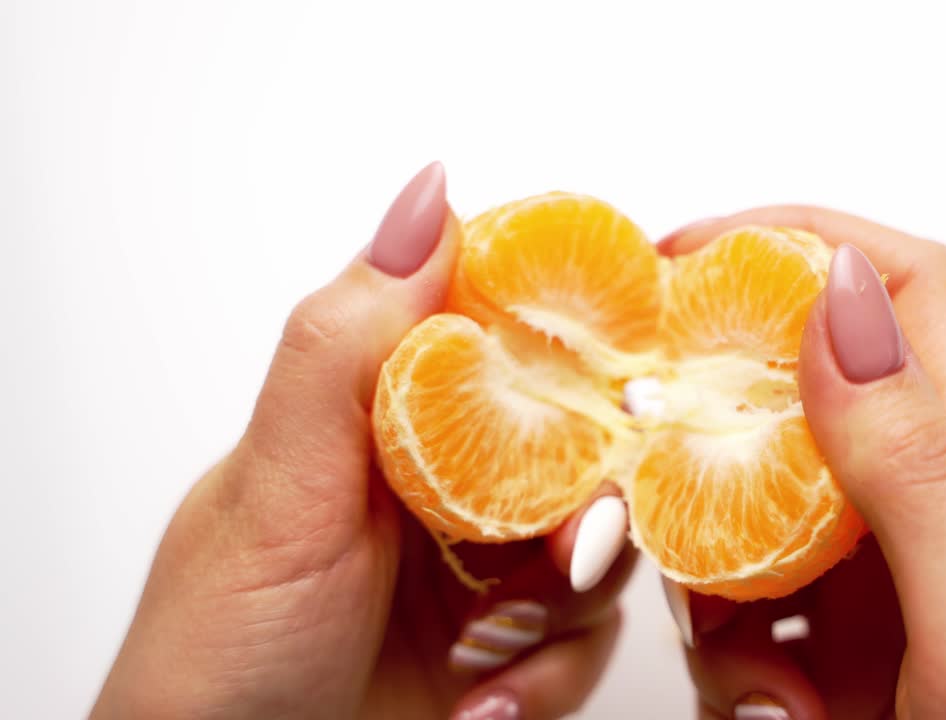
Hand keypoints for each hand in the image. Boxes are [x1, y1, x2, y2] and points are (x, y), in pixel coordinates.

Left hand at [92, 163, 635, 719]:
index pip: (511, 335)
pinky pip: (590, 635)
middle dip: (590, 502)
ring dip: (564, 603)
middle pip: (582, 444)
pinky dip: (549, 672)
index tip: (635, 363)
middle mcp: (447, 476)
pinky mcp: (514, 642)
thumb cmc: (219, 643)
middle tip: (565, 548)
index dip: (584, 338)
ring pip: (601, 542)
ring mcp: (485, 561)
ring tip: (488, 645)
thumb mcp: (279, 486)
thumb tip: (427, 197)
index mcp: (391, 412)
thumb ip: (345, 345)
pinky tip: (480, 697)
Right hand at [659, 208, 945, 718]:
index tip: (681, 255)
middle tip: (644, 468)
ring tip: (758, 678)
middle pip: (793, 394)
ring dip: (709, 574)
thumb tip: (840, 297)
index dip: (801, 239)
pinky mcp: (828, 656)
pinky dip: (721, 657)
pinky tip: (770, 716)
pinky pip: (733, 613)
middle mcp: (923, 509)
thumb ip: (917, 465)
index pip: (905, 291)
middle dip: (709, 417)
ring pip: (743, 510)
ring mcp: (870, 586)